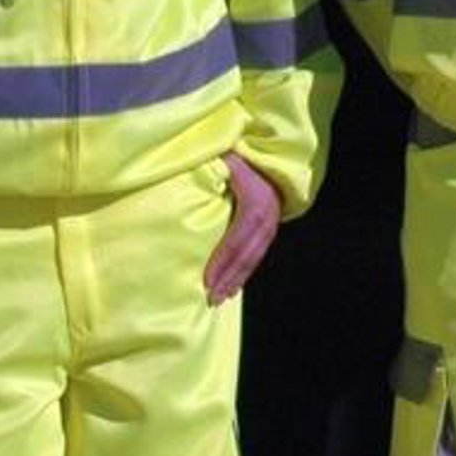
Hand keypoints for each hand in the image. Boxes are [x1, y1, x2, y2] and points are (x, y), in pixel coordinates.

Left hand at [204, 152, 282, 304]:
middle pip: (245, 256)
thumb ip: (212, 167)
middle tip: (210, 300)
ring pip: (253, 260)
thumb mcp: (229, 156)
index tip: (206, 281)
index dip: (221, 262)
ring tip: (220, 299)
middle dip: (227, 279)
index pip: (235, 240)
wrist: (272, 156)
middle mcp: (267, 219)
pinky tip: (233, 287)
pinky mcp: (271, 230)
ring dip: (236, 281)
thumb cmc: (244, 155)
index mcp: (255, 204)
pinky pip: (257, 256)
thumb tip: (184, 170)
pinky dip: (244, 273)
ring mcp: (271, 226)